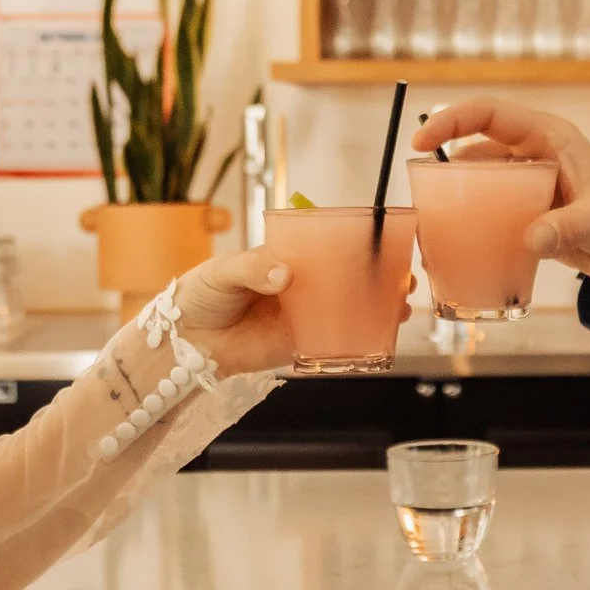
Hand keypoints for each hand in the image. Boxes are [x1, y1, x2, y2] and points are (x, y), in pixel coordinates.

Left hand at [173, 245, 415, 375]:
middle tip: (404, 279)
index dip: (358, 245)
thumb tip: (285, 275)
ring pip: (348, 310)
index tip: (384, 243)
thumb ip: (254, 267)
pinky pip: (334, 342)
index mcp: (286, 258)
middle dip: (379, 278)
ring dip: (378, 309)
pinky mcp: (298, 346)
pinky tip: (378, 335)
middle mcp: (300, 286)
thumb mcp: (225, 270)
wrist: (184, 342)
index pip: (328, 247)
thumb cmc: (200, 295)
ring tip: (402, 306)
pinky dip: (358, 340)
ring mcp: (302, 316)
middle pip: (348, 279)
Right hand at [410, 98, 589, 291]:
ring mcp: (530, 185)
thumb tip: (530, 239)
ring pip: (480, 184)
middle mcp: (534, 155)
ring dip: (458, 201)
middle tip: (424, 201)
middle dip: (445, 170)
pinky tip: (461, 247)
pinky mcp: (530, 214)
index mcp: (549, 138)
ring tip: (436, 228)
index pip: (489, 115)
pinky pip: (492, 213)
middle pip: (475, 150)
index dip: (451, 121)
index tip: (422, 144)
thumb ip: (567, 227)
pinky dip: (475, 226)